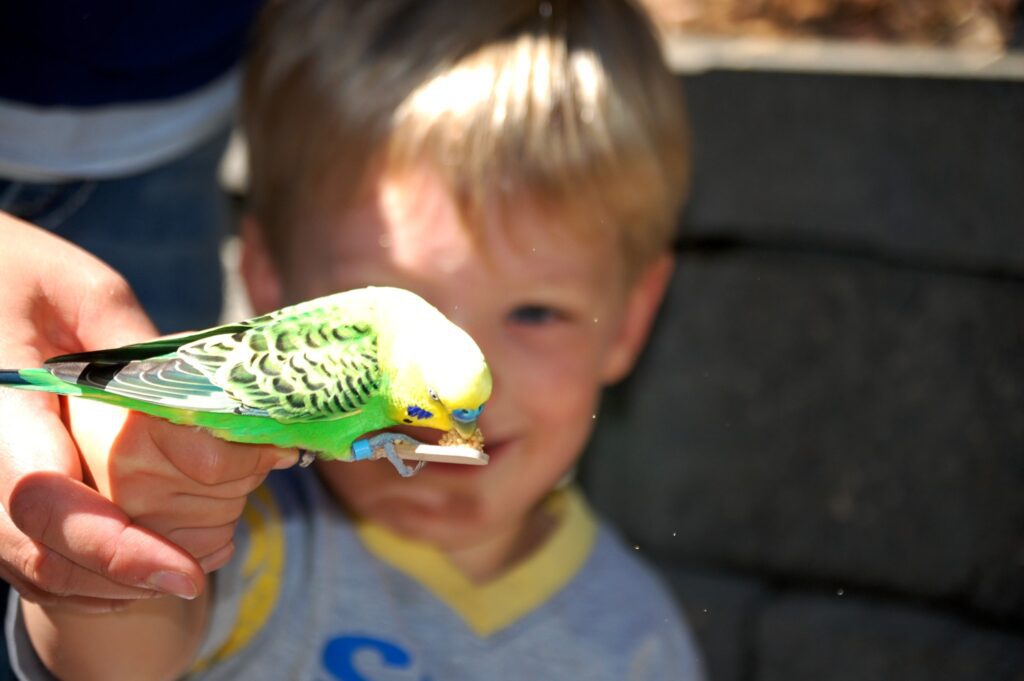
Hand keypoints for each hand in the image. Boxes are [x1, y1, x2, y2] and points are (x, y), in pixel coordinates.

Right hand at [0, 212, 292, 610]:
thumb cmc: (15, 271)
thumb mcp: (82, 288)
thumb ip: (136, 348)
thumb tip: (206, 405)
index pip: (43, 496)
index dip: (113, 546)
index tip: (179, 570)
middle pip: (37, 553)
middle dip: (122, 578)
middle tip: (195, 576)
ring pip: (30, 568)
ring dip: (108, 584)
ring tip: (182, 569)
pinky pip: (25, 560)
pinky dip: (84, 578)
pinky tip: (141, 566)